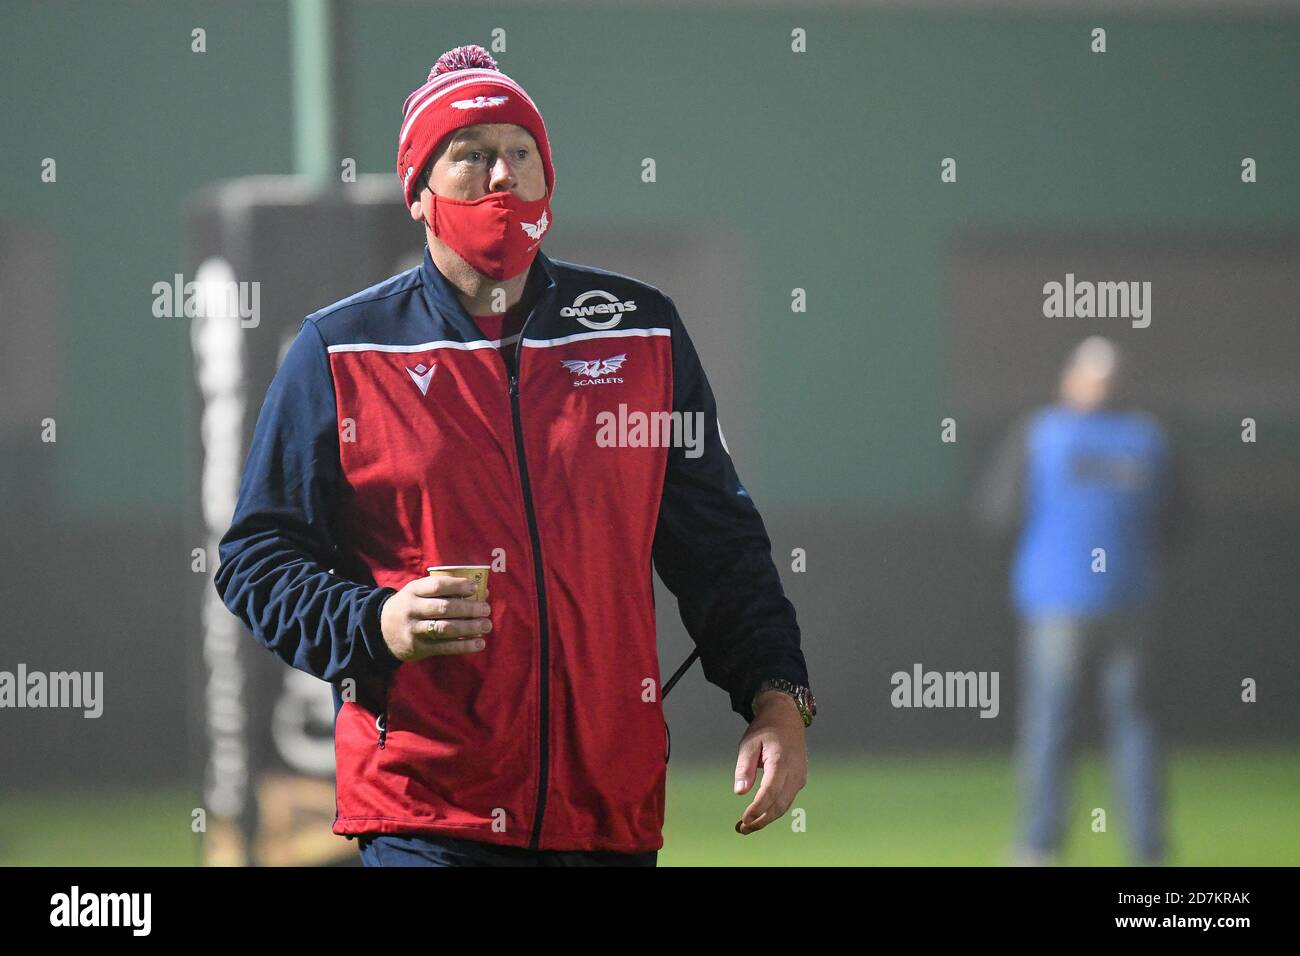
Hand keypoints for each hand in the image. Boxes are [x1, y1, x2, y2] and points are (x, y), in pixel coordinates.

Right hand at [380, 575, 491, 661]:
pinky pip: (444, 647)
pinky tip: (479, 644)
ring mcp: (413, 630)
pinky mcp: (417, 648)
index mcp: (413, 590)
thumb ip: (447, 591)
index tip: (475, 587)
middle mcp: (412, 609)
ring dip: (469, 627)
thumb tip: (483, 591)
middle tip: (486, 609)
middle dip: (468, 609)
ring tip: (486, 626)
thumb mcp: (420, 593)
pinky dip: (464, 646)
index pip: (437, 585)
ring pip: (445, 628)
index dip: (458, 585)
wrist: (381, 630)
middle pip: (444, 608)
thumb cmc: (411, 606)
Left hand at [733, 690, 807, 834]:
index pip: (770, 792)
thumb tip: (740, 791)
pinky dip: (774, 810)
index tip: (744, 819)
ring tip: (747, 826)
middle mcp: (794, 772)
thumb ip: (744, 767)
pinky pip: (787, 799)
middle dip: (761, 820)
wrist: (787, 717)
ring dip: (767, 818)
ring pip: (784, 805)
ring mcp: (799, 777)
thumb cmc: (765, 729)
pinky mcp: (799, 780)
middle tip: (741, 829)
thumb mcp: (749, 743)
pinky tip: (759, 814)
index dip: (758, 809)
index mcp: (781, 761)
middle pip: (779, 804)